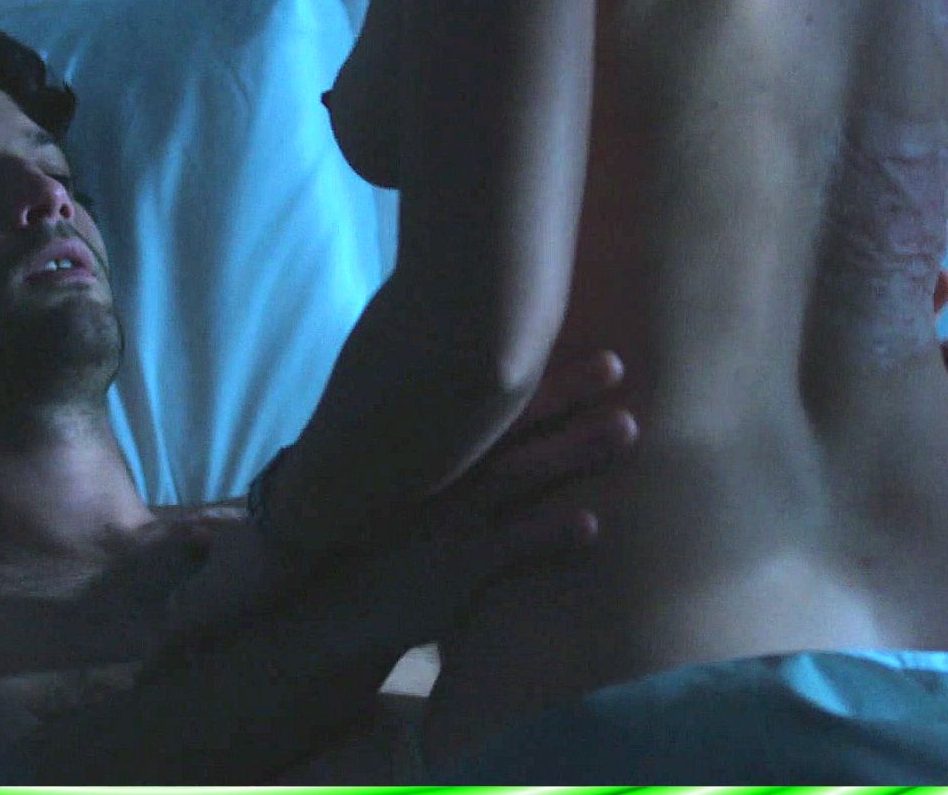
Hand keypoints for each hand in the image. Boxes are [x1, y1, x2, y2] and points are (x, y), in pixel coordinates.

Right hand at [165, 350, 632, 632]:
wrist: (322, 612)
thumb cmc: (363, 543)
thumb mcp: (379, 483)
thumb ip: (415, 444)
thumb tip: (453, 397)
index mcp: (423, 450)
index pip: (480, 397)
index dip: (528, 367)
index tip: (560, 336)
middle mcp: (438, 476)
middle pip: (509, 425)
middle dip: (563, 392)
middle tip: (615, 362)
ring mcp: (449, 521)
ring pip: (519, 476)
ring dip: (571, 451)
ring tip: (624, 425)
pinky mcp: (458, 572)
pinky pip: (511, 550)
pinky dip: (550, 536)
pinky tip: (592, 524)